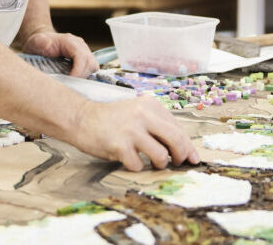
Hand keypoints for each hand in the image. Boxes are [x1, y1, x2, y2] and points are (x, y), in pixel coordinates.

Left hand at [21, 31, 98, 76]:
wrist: (41, 43)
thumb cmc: (38, 44)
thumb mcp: (34, 42)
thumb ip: (38, 42)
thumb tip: (47, 44)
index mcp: (69, 41)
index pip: (82, 56)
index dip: (78, 71)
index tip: (69, 81)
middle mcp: (79, 45)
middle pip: (91, 62)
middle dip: (82, 76)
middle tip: (70, 83)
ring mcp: (83, 51)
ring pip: (93, 66)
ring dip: (84, 76)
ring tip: (71, 82)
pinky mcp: (83, 58)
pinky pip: (90, 68)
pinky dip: (84, 76)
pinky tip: (73, 79)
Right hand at [70, 96, 199, 171]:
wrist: (81, 117)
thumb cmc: (110, 119)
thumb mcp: (136, 112)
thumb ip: (156, 124)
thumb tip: (183, 147)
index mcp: (149, 105)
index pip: (178, 128)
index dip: (188, 146)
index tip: (192, 158)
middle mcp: (143, 115)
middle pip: (176, 140)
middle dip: (182, 156)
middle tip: (178, 163)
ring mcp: (131, 130)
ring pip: (161, 156)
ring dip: (160, 164)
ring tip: (152, 163)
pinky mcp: (120, 145)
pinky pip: (139, 165)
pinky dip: (137, 167)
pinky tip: (130, 160)